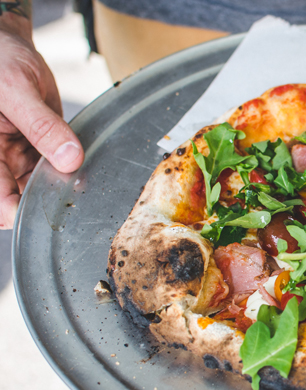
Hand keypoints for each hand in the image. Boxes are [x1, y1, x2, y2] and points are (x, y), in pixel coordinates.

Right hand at [0, 29, 83, 228]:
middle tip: (75, 190)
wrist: (6, 44)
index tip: (48, 210)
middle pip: (18, 199)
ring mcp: (16, 157)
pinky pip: (53, 168)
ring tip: (81, 176)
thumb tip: (70, 159)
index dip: (17, 213)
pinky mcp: (36, 149)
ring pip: (39, 187)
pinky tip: (82, 162)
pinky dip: (68, 168)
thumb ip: (43, 126)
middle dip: (46, 200)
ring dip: (60, 185)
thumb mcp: (17, 88)